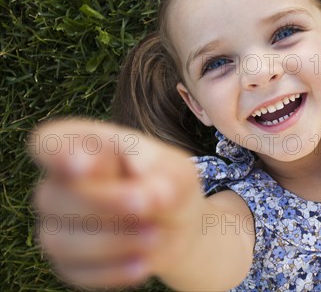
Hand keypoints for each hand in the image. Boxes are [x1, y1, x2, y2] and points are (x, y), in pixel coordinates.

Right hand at [30, 117, 202, 288]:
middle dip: (104, 204)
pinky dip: (113, 270)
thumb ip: (162, 176)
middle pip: (53, 197)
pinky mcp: (67, 262)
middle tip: (146, 206)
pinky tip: (143, 263)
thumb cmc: (169, 183)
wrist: (176, 223)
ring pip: (60, 240)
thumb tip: (149, 196)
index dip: (59, 154)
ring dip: (112, 241)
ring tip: (155, 236)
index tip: (85, 167)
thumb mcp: (176, 170)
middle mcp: (59, 183)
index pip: (49, 143)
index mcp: (81, 145)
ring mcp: (57, 224)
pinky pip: (76, 272)